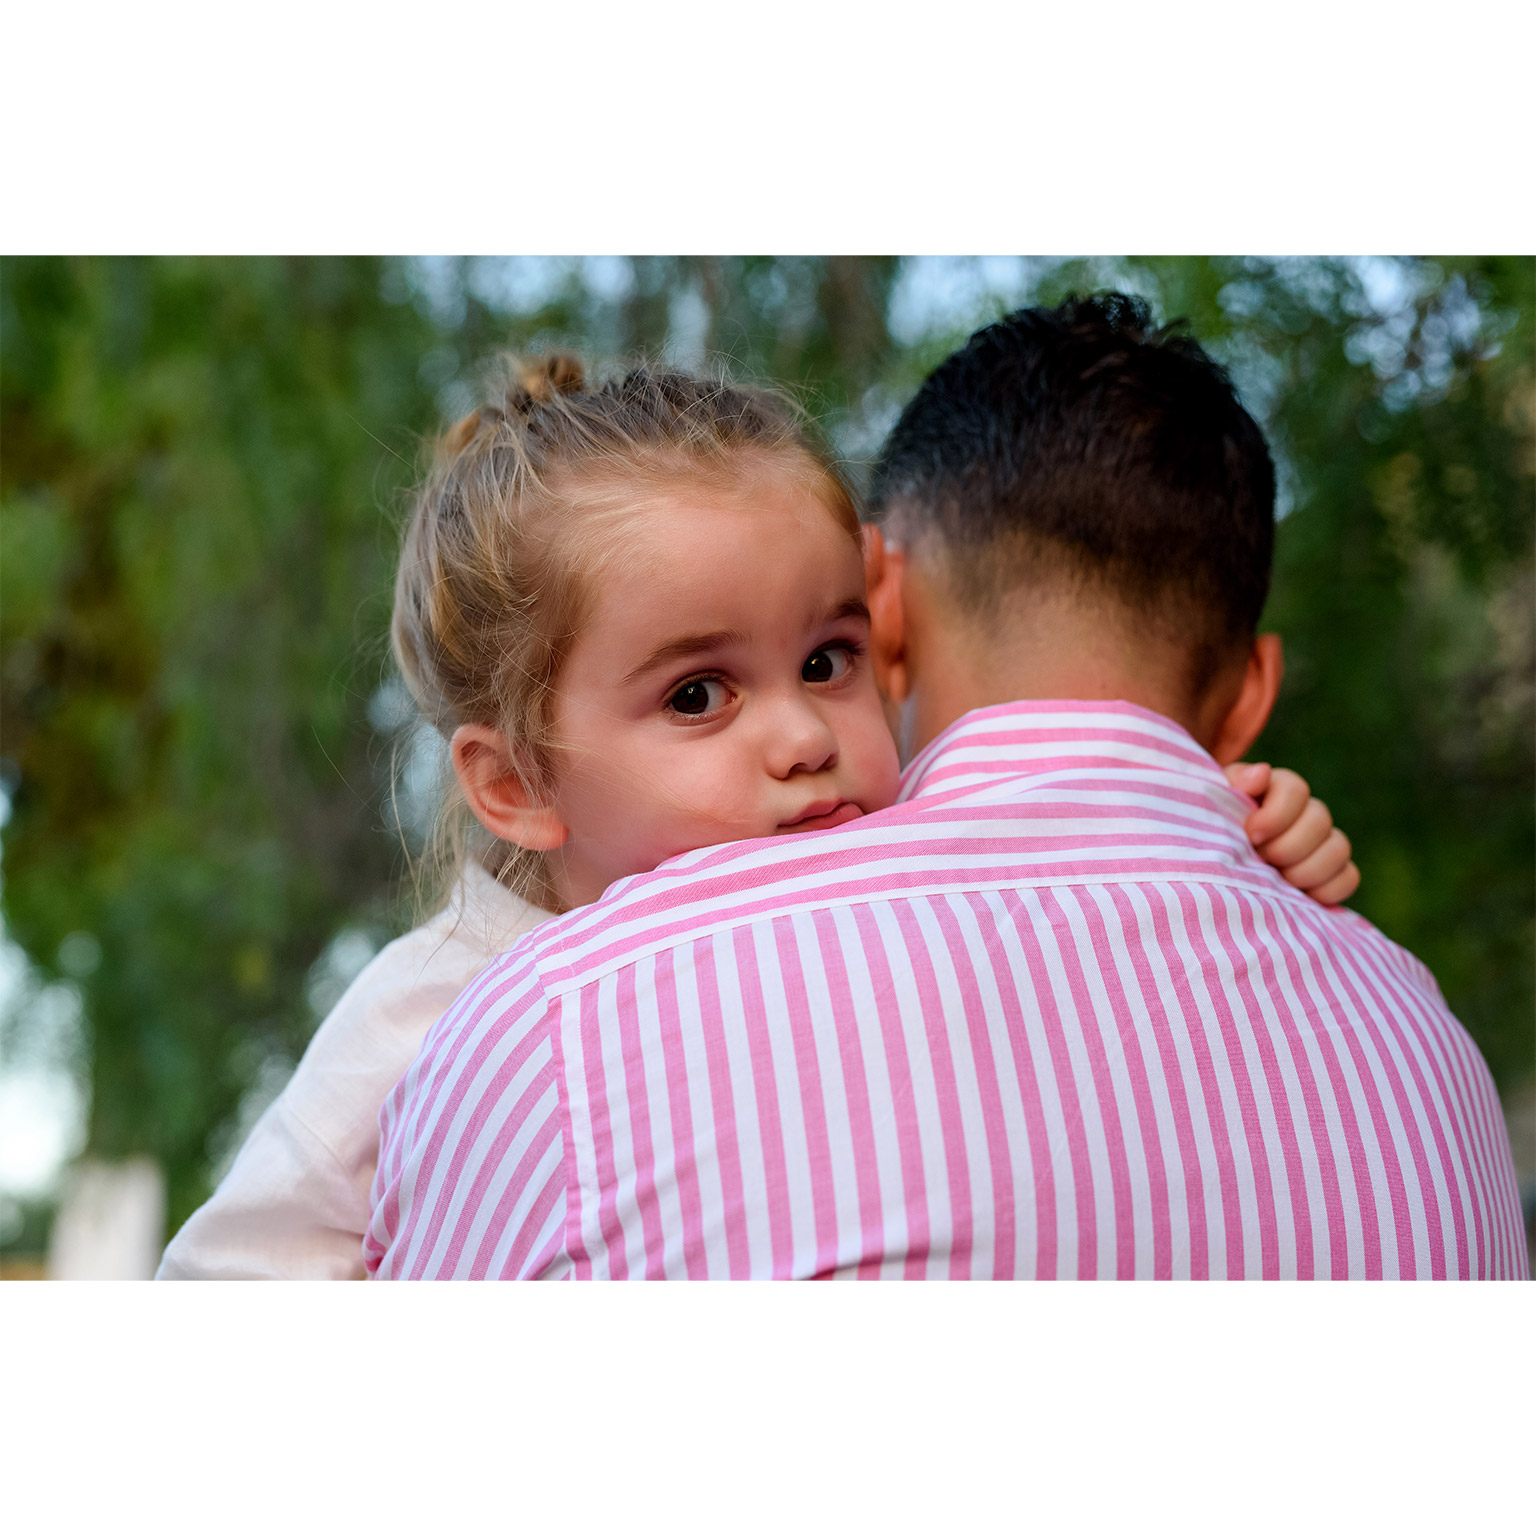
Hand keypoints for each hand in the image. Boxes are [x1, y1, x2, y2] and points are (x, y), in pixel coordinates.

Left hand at [1224, 762, 1359, 905]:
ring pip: (1338, 848)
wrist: (1210, 868)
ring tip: (1277, 882)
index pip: (1295, 788)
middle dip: (1287, 847)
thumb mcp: (1211, 805)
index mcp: (1274, 789)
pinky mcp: (1330, 874)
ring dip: (1306, 870)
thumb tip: (1262, 773)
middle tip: (1261, 860)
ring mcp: (1321, 843)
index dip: (1276, 814)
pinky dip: (1327, 889)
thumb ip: (1234, 786)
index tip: (1251, 835)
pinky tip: (1299, 895)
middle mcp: (1304, 812)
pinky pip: (1349, 877)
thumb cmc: (1208, 831)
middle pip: (1320, 819)